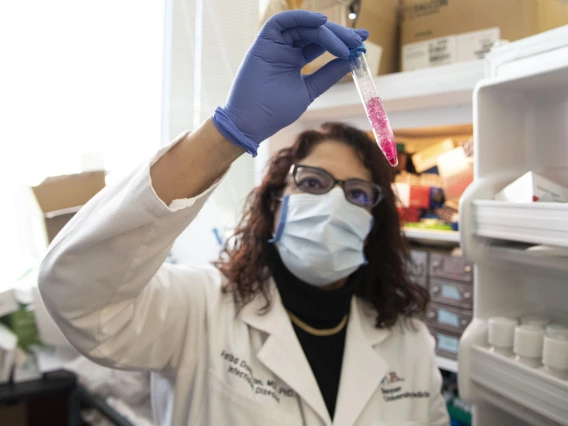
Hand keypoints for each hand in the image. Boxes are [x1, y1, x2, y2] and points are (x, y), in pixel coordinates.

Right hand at [219, 10, 368, 144]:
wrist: (252, 123)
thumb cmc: (275, 111)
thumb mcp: (309, 90)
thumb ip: (327, 74)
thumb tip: (351, 59)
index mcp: (294, 60)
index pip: (321, 44)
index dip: (341, 41)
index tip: (361, 43)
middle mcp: (285, 49)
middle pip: (315, 32)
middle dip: (338, 34)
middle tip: (357, 40)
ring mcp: (274, 44)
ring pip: (303, 26)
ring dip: (326, 30)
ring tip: (345, 41)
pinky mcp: (263, 42)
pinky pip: (282, 21)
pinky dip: (301, 17)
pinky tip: (321, 22)